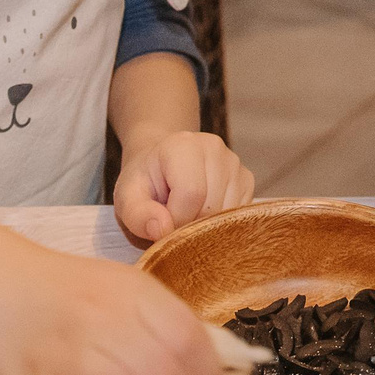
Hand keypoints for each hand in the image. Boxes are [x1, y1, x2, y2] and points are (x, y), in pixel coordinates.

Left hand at [115, 130, 254, 242]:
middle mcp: (214, 147)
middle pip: (211, 207)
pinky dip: (219, 223)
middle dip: (190, 225)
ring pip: (227, 215)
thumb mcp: (127, 198)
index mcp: (183, 145)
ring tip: (186, 212)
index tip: (160, 221)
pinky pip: (237, 216)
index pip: (191, 194)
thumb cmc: (145, 182)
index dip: (174, 220)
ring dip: (205, 226)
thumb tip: (163, 229)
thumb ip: (138, 215)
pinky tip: (202, 211)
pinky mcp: (247, 179)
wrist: (161, 165)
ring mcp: (234, 162)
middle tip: (172, 218)